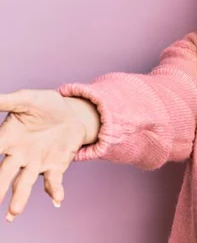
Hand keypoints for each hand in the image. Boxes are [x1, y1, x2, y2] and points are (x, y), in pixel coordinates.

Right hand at [0, 89, 98, 221]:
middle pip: (4, 174)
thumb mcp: (27, 99)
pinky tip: (57, 199)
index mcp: (7, 139)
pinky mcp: (56, 166)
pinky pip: (53, 181)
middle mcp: (18, 155)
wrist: (72, 112)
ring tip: (14, 214)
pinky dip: (55, 190)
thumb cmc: (45, 105)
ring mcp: (37, 163)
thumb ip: (6, 101)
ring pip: (25, 183)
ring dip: (19, 198)